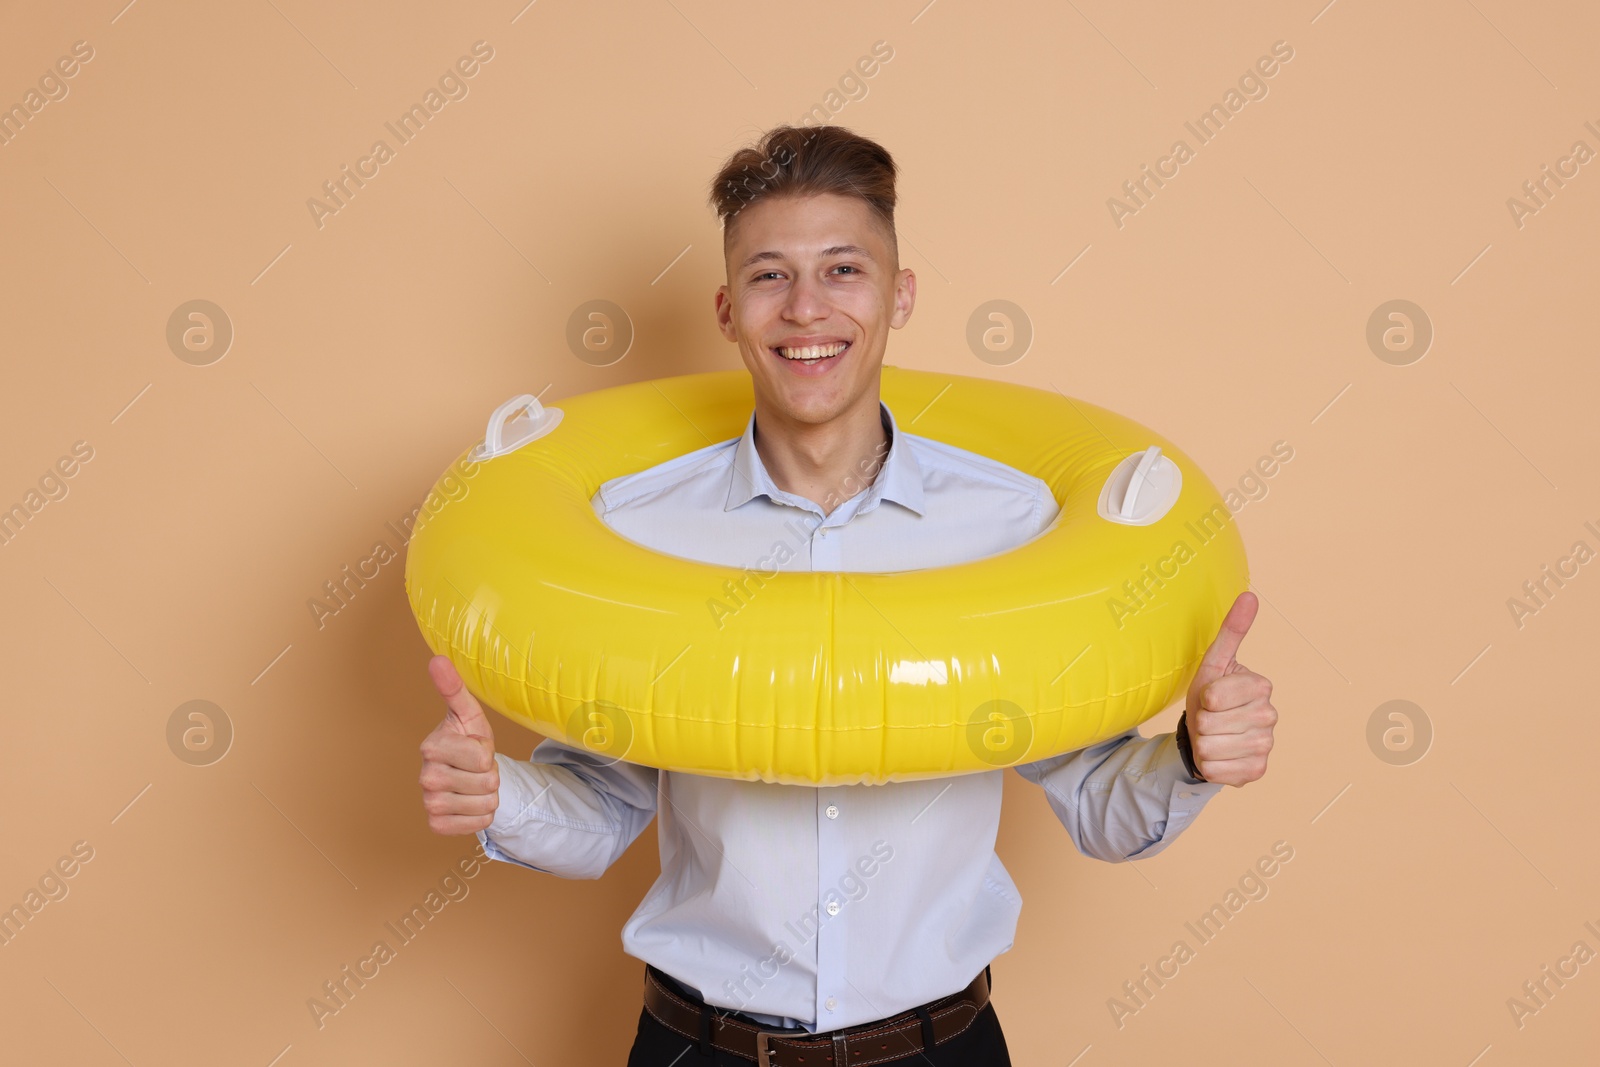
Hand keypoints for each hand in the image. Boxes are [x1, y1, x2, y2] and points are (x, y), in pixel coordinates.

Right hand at [419, 656, 500, 833]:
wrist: (466, 773)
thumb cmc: (469, 739)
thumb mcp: (469, 714)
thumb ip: (454, 688)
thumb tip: (437, 659)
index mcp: (431, 747)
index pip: (482, 758)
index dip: (487, 752)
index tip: (474, 746)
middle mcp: (425, 777)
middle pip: (487, 782)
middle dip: (490, 775)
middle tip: (476, 767)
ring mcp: (429, 803)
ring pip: (486, 804)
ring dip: (488, 794)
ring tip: (474, 782)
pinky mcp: (437, 825)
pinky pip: (479, 824)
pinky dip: (483, 815)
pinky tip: (469, 802)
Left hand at [1183, 592, 1275, 786]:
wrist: (1209, 736)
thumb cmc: (1210, 698)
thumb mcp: (1214, 664)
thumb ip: (1232, 632)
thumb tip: (1250, 595)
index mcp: (1261, 687)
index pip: (1213, 696)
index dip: (1203, 699)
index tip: (1211, 698)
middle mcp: (1270, 716)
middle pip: (1209, 723)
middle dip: (1200, 723)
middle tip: (1210, 720)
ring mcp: (1266, 746)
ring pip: (1210, 748)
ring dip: (1202, 744)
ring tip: (1213, 737)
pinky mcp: (1257, 772)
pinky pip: (1215, 770)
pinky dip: (1208, 766)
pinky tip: (1219, 756)